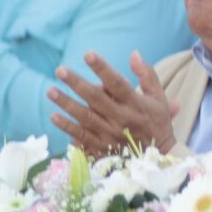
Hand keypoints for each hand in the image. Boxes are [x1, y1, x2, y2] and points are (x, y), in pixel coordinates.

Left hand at [49, 51, 176, 155]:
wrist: (160, 158)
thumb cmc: (158, 122)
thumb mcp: (159, 97)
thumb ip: (147, 75)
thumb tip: (134, 53)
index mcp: (136, 104)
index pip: (117, 83)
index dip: (102, 68)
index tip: (88, 55)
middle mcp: (122, 118)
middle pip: (96, 98)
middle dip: (77, 83)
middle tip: (60, 70)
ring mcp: (111, 134)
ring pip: (85, 117)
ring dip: (66, 104)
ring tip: (50, 91)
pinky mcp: (103, 148)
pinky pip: (82, 137)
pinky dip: (68, 127)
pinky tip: (54, 116)